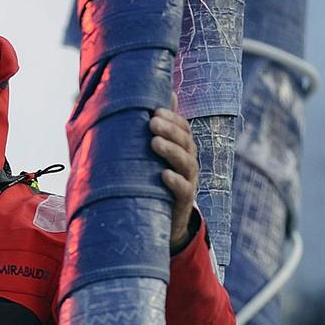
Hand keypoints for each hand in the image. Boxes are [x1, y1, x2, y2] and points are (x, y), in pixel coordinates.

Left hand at [150, 94, 198, 251]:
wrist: (159, 221)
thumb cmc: (149, 179)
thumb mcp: (147, 155)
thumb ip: (147, 132)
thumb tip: (137, 103)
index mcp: (180, 149)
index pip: (183, 129)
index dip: (173, 118)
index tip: (155, 110)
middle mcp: (187, 164)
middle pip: (186, 142)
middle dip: (170, 130)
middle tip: (152, 122)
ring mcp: (188, 182)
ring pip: (187, 163)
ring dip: (172, 151)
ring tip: (154, 142)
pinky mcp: (183, 203)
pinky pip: (184, 191)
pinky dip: (176, 182)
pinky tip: (164, 175)